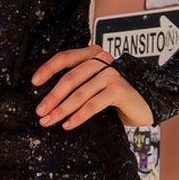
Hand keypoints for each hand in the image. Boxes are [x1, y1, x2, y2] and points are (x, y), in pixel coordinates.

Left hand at [31, 45, 153, 130]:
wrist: (144, 104)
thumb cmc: (116, 96)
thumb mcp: (94, 85)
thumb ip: (78, 83)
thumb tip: (49, 98)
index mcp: (93, 55)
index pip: (66, 58)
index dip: (48, 69)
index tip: (34, 82)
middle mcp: (102, 61)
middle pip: (70, 77)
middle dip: (52, 97)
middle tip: (41, 111)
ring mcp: (112, 74)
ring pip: (80, 93)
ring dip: (62, 109)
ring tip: (50, 120)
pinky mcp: (119, 90)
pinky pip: (93, 104)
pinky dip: (78, 116)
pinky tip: (68, 124)